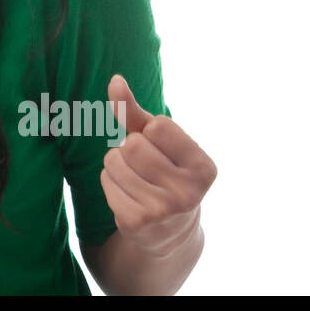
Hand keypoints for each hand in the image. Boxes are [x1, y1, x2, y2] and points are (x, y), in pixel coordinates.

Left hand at [100, 74, 216, 256]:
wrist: (170, 231)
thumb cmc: (164, 171)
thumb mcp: (159, 141)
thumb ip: (135, 111)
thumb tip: (115, 80)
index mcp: (204, 168)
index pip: (158, 126)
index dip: (151, 133)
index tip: (163, 152)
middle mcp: (189, 192)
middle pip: (132, 144)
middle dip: (129, 148)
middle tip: (144, 167)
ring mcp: (163, 211)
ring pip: (113, 161)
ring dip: (117, 165)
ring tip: (135, 180)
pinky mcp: (137, 223)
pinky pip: (105, 181)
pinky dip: (110, 182)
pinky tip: (128, 195)